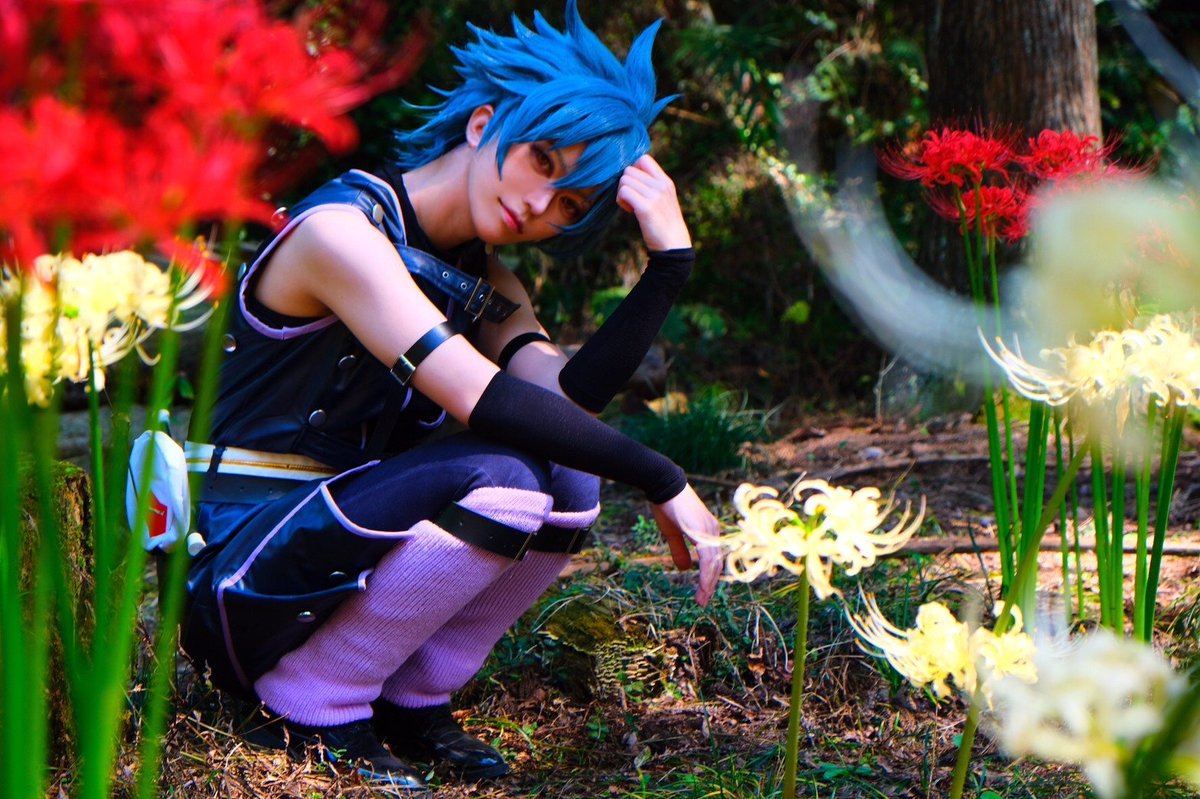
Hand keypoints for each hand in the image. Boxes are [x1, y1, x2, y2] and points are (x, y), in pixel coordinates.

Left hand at [616, 154, 691, 251]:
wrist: (673, 245)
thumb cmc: (664, 224)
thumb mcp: (663, 199)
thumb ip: (651, 186)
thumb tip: (630, 174)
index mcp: (665, 181)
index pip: (644, 159)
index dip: (633, 170)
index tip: (635, 186)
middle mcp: (661, 185)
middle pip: (629, 170)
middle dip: (625, 184)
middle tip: (632, 200)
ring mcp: (654, 196)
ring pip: (624, 180)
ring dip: (622, 194)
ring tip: (631, 206)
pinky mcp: (646, 207)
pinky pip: (623, 192)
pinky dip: (621, 201)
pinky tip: (630, 211)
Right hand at [651, 483, 722, 605]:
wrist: (664, 484)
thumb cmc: (667, 506)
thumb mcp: (673, 533)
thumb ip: (680, 551)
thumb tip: (686, 569)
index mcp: (708, 532)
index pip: (713, 559)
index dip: (708, 577)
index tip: (703, 593)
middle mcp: (714, 532)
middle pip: (716, 564)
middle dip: (709, 585)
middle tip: (703, 602)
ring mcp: (710, 531)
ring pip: (713, 564)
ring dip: (708, 584)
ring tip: (702, 599)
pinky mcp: (702, 532)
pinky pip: (707, 559)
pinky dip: (705, 575)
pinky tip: (702, 587)